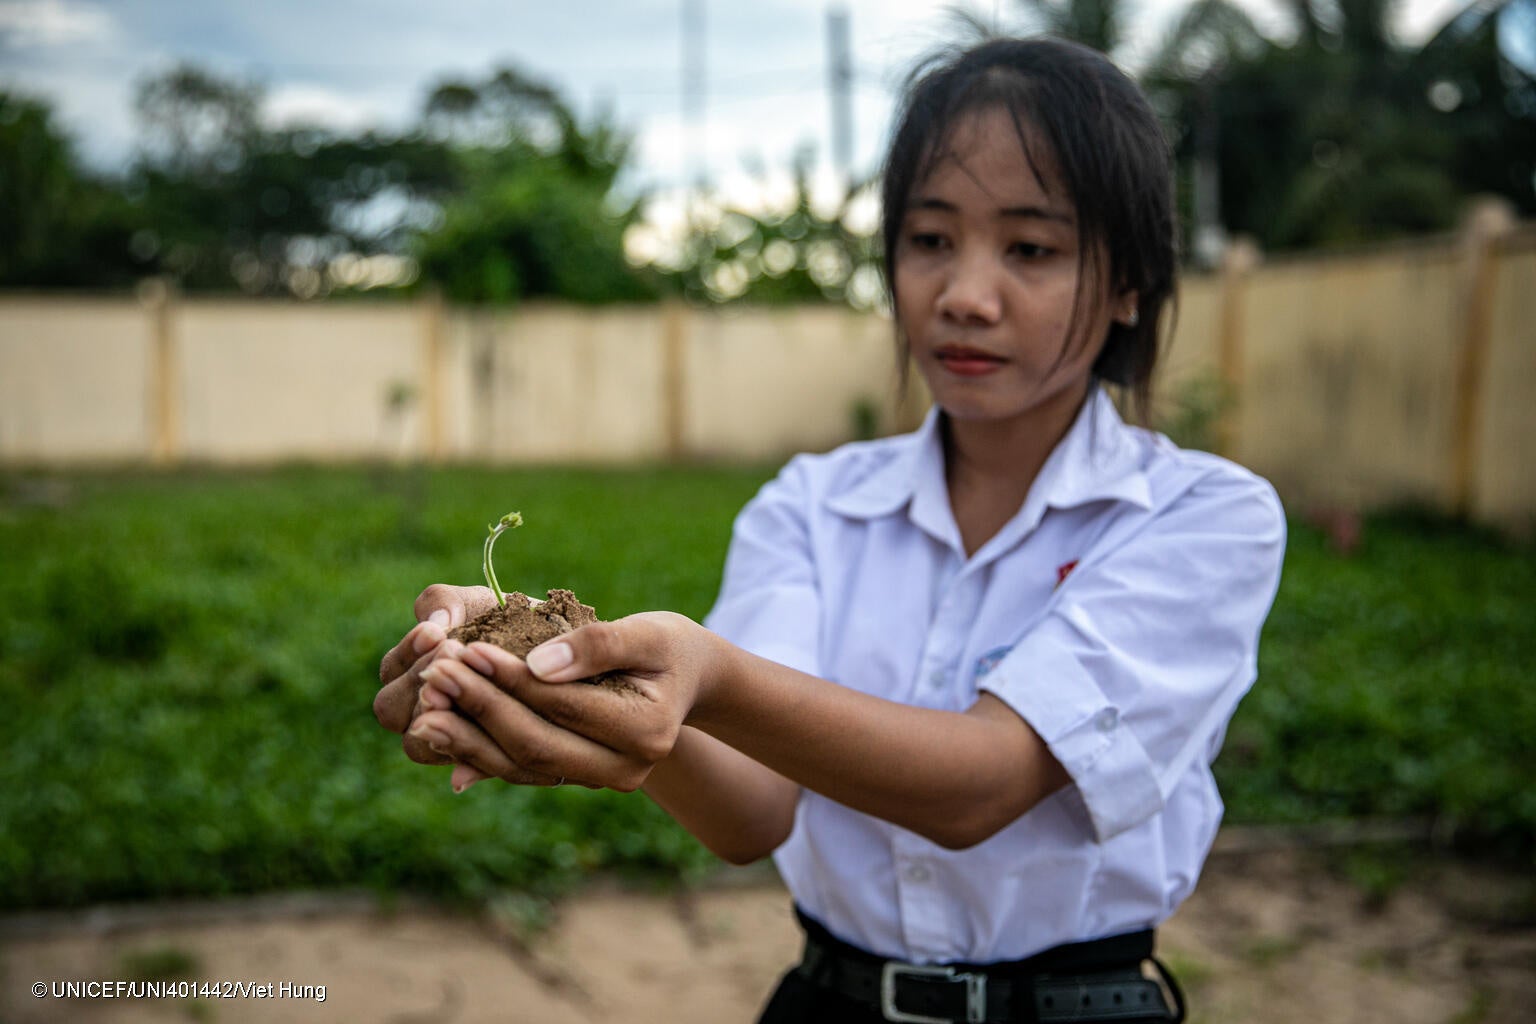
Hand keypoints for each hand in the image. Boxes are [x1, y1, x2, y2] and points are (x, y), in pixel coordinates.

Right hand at [374, 584, 500, 766]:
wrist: (562, 651)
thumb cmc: (513, 621)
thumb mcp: (478, 602)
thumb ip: (445, 603)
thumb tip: (435, 622)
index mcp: (411, 673)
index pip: (391, 672)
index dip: (408, 654)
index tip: (437, 632)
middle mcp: (423, 711)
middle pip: (391, 709)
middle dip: (420, 678)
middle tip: (453, 651)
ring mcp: (450, 740)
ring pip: (419, 743)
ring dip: (440, 712)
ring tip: (473, 683)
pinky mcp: (488, 762)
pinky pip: (470, 767)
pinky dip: (475, 755)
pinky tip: (499, 729)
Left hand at [411, 612, 726, 792]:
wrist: (684, 680)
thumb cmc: (667, 647)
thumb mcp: (647, 633)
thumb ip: (597, 645)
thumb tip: (536, 664)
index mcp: (644, 732)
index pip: (562, 706)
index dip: (512, 680)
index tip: (466, 650)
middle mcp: (623, 769)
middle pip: (536, 745)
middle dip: (480, 709)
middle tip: (434, 675)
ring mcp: (597, 779)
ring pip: (521, 767)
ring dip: (466, 737)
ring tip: (424, 705)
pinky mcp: (573, 777)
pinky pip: (518, 770)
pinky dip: (475, 752)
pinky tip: (435, 731)